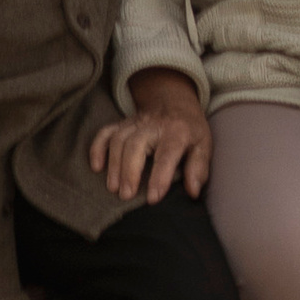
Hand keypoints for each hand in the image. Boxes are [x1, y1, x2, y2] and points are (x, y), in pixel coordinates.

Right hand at [88, 68, 212, 203]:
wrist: (175, 100)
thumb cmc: (189, 129)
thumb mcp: (203, 145)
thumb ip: (198, 168)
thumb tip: (193, 191)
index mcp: (177, 131)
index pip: (167, 153)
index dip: (160, 176)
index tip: (152, 199)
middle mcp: (154, 125)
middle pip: (136, 144)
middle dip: (129, 171)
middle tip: (126, 196)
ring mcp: (135, 123)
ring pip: (119, 139)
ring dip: (114, 164)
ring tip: (113, 188)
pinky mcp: (122, 123)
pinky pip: (106, 132)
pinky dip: (97, 148)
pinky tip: (96, 166)